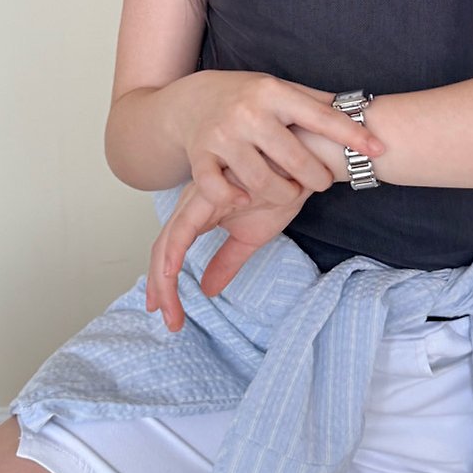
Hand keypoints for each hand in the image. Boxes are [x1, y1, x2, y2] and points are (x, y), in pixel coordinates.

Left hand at [144, 122, 374, 331]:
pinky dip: (175, 252)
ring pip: (169, 240)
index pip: (174, 247)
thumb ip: (229, 259)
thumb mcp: (255, 232)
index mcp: (204, 209)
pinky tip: (173, 273)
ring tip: (171, 311)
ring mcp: (203, 193)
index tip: (165, 315)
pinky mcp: (214, 189)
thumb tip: (207, 289)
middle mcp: (197, 200)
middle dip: (159, 287)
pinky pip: (186, 226)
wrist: (313, 153)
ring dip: (165, 279)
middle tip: (165, 320)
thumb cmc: (286, 185)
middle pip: (163, 246)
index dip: (163, 282)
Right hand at [162, 70, 382, 216]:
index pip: (321, 116)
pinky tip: (247, 199)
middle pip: (294, 157)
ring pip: (262, 180)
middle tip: (322, 181)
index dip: (352, 135)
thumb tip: (363, 107)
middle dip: (316, 176)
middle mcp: (248, 113)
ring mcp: (222, 135)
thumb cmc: (248, 97)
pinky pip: (218, 188)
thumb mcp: (281, 90)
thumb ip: (317, 102)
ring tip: (292, 191)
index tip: (377, 149)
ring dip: (284, 194)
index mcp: (274, 92)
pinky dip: (234, 198)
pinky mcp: (200, 156)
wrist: (193, 100)